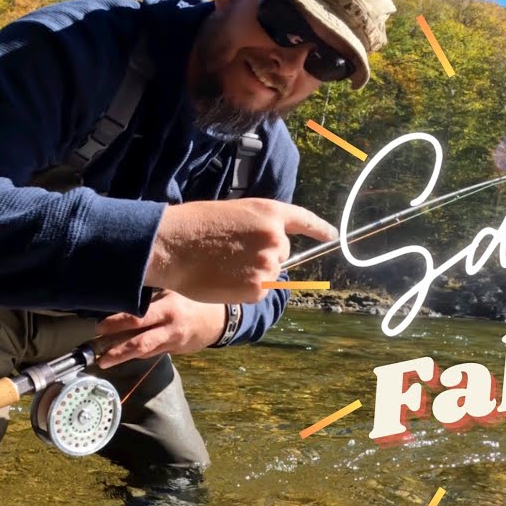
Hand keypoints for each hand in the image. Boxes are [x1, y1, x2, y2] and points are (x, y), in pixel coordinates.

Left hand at [94, 290, 227, 368]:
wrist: (220, 320)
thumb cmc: (193, 300)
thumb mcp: (173, 292)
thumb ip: (151, 296)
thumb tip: (124, 292)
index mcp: (168, 310)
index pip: (138, 318)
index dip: (117, 324)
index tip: (99, 327)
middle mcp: (170, 329)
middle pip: (139, 344)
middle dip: (116, 351)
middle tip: (97, 356)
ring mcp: (172, 343)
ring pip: (144, 352)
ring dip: (123, 356)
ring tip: (104, 360)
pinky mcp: (174, 351)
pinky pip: (152, 353)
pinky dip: (137, 354)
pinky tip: (123, 354)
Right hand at [144, 198, 335, 304]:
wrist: (173, 245)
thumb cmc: (194, 226)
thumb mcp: (234, 214)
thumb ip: (258, 227)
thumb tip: (269, 249)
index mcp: (269, 212)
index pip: (304, 220)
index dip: (320, 229)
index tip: (333, 236)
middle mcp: (275, 238)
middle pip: (281, 253)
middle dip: (263, 255)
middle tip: (232, 253)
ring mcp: (268, 264)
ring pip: (269, 274)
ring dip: (252, 274)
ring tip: (223, 265)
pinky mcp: (257, 288)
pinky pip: (258, 292)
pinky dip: (243, 290)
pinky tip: (223, 279)